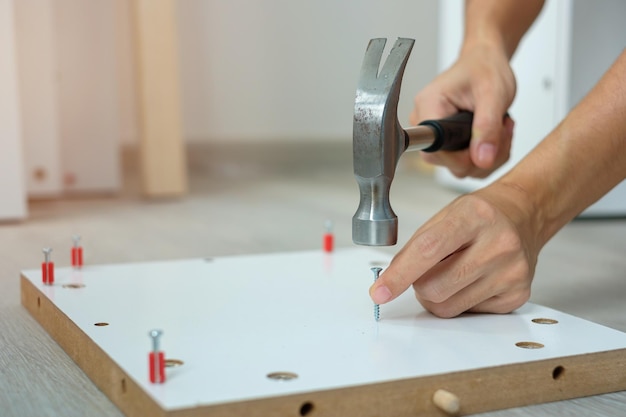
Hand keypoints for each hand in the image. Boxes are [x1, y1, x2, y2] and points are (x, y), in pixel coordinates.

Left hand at [369, 182, 540, 317]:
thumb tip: (390, 280)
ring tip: (450, 273)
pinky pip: (468, 314)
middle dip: (418, 285)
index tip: (380, 291)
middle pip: (435, 287)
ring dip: (437, 296)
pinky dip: (460, 300)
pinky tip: (473, 279)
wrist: (523, 216)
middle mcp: (499, 244)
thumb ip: (416, 247)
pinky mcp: (517, 295)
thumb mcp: (445, 216)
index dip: (399, 275)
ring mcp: (511, 272)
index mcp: (475, 216)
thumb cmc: (479, 216)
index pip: (428, 250)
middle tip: (428, 271)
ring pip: (448, 307)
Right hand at [410, 43, 516, 177]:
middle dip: (481, 155)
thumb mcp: (493, 94)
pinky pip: (463, 163)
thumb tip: (482, 160)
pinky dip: (485, 156)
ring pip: (458, 166)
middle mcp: (425, 123)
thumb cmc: (485, 68)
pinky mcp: (445, 142)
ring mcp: (435, 134)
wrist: (485, 61)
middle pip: (447, 162)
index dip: (462, 156)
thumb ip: (488, 127)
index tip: (486, 143)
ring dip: (488, 155)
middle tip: (501, 131)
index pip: (435, 150)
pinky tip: (493, 136)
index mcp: (429, 106)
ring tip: (500, 129)